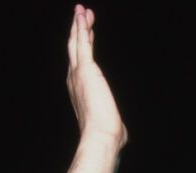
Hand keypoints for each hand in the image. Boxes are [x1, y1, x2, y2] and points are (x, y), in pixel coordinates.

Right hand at [67, 4, 126, 148]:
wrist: (101, 136)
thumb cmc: (106, 135)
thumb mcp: (109, 124)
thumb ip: (111, 121)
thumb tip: (120, 131)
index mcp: (79, 92)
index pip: (81, 64)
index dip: (83, 48)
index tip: (88, 35)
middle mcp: (74, 80)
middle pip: (74, 50)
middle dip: (78, 32)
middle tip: (83, 16)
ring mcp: (78, 74)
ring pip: (76, 43)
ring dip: (79, 25)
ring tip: (82, 10)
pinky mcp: (86, 69)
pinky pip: (82, 43)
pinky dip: (81, 27)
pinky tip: (82, 14)